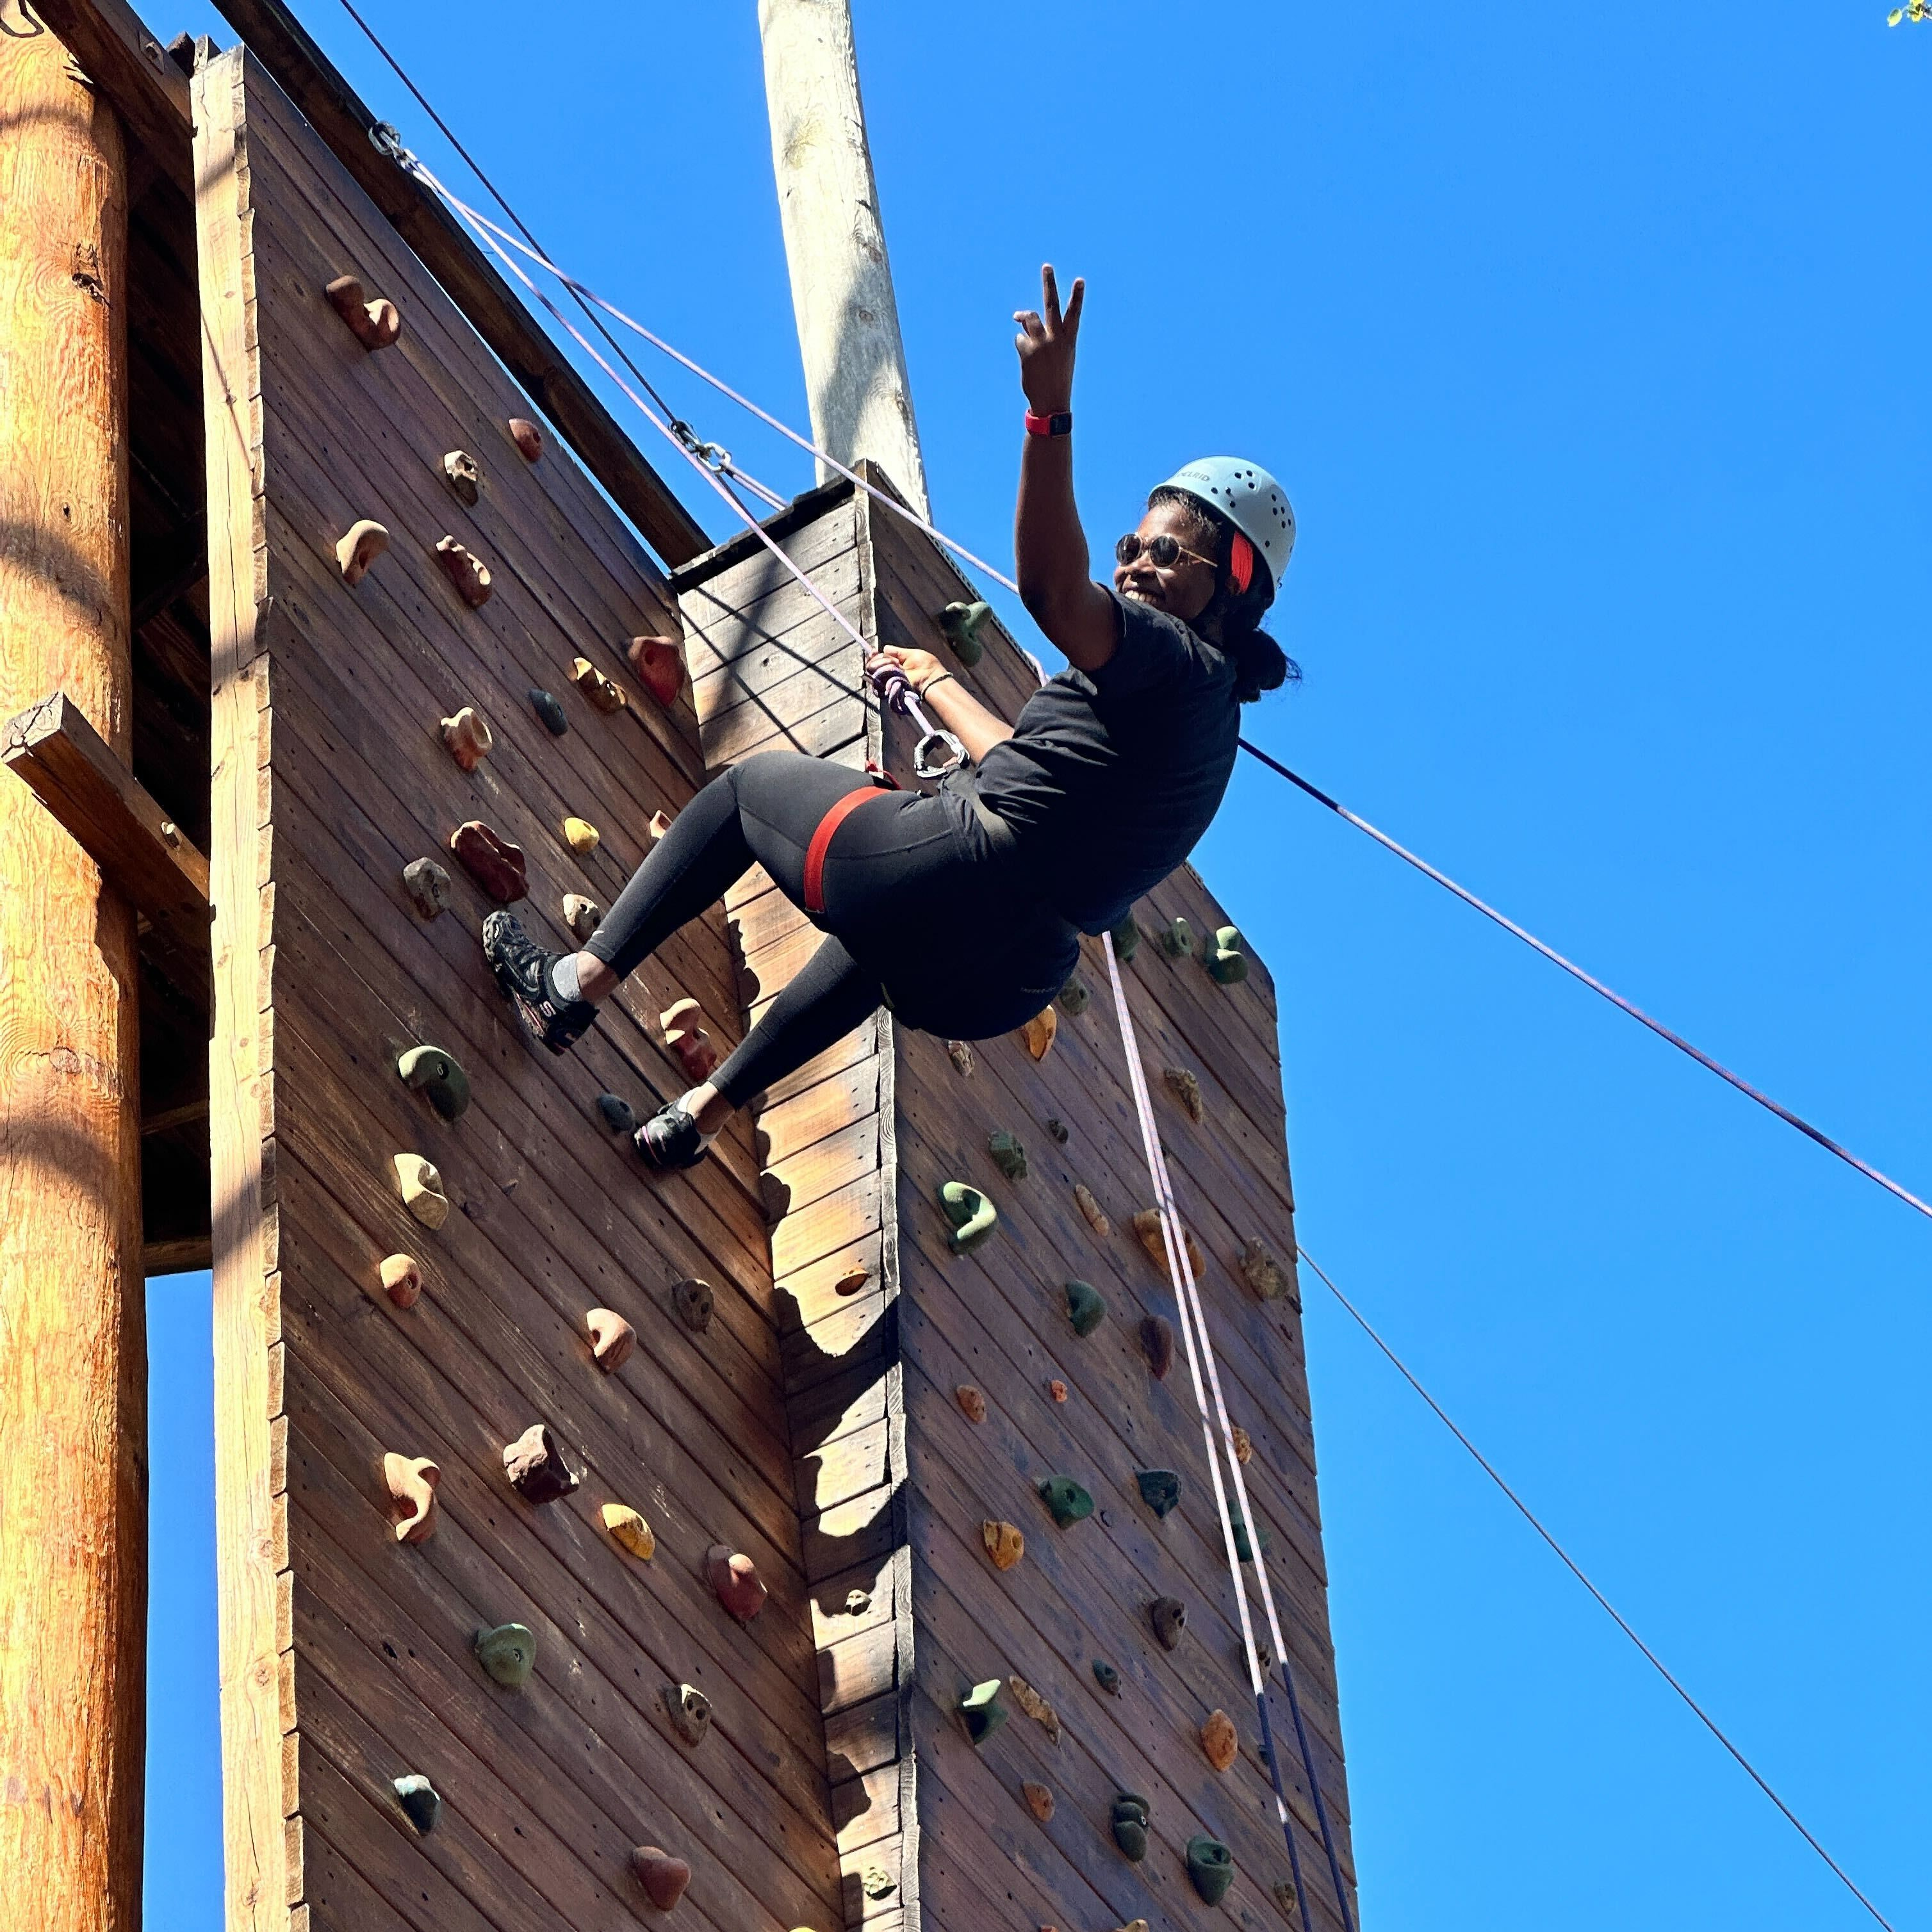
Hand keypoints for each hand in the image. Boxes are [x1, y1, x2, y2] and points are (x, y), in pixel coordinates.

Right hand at [866, 645, 948, 693]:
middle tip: (893, 661)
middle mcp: (890, 673)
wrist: (932, 679)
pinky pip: (878, 682)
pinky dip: (884, 673)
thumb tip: (885, 648)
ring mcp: (889, 682)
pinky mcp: (890, 689)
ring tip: (896, 666)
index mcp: (895, 664)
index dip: (874, 655)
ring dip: (883, 666)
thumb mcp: (912, 653)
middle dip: (880, 659)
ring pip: (874, 672)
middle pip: (873, 666)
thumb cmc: (927, 666)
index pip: (878, 660)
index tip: (873, 651)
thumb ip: (897, 651)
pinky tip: (893, 672)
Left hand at [1013, 263, 1083, 414]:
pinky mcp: (1027, 351)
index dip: (1077, 296)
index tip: (1079, 280)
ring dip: (1023, 316)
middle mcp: (1056, 338)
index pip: (1074, 313)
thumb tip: (1022, 318)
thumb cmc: (1057, 376)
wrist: (1052, 402)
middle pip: (1051, 305)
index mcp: (1069, 339)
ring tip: (1018, 317)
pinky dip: (1022, 347)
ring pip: (1029, 318)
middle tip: (1047, 266)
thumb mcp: (1058, 354)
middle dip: (1049, 284)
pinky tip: (1027, 361)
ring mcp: (1041, 343)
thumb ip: (1045, 334)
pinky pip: (1020, 339)